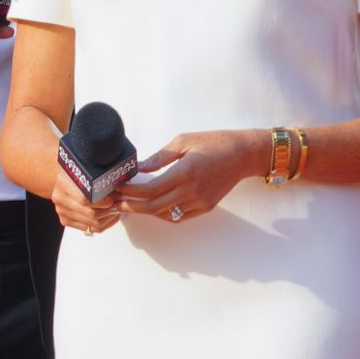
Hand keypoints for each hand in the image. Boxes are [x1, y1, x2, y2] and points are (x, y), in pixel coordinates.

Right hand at [51, 166, 120, 234]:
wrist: (66, 176)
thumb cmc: (80, 170)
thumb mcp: (88, 166)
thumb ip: (101, 174)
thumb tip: (120, 184)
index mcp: (64, 181)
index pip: (86, 199)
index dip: (105, 200)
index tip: (116, 196)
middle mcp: (60, 197)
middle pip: (91, 213)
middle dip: (110, 209)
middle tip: (120, 202)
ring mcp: (62, 210)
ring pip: (92, 223)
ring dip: (109, 217)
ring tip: (117, 208)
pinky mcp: (65, 220)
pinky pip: (90, 228)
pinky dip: (104, 224)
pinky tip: (111, 215)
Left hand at [117, 129, 258, 222]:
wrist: (243, 155)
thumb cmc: (214, 143)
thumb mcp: (184, 141)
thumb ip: (160, 157)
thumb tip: (139, 168)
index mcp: (184, 173)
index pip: (149, 190)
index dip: (130, 193)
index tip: (117, 188)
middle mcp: (192, 191)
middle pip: (153, 207)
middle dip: (131, 207)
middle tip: (116, 203)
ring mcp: (199, 202)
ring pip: (165, 215)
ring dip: (146, 211)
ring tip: (131, 204)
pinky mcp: (205, 207)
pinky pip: (178, 217)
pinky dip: (163, 213)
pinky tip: (153, 206)